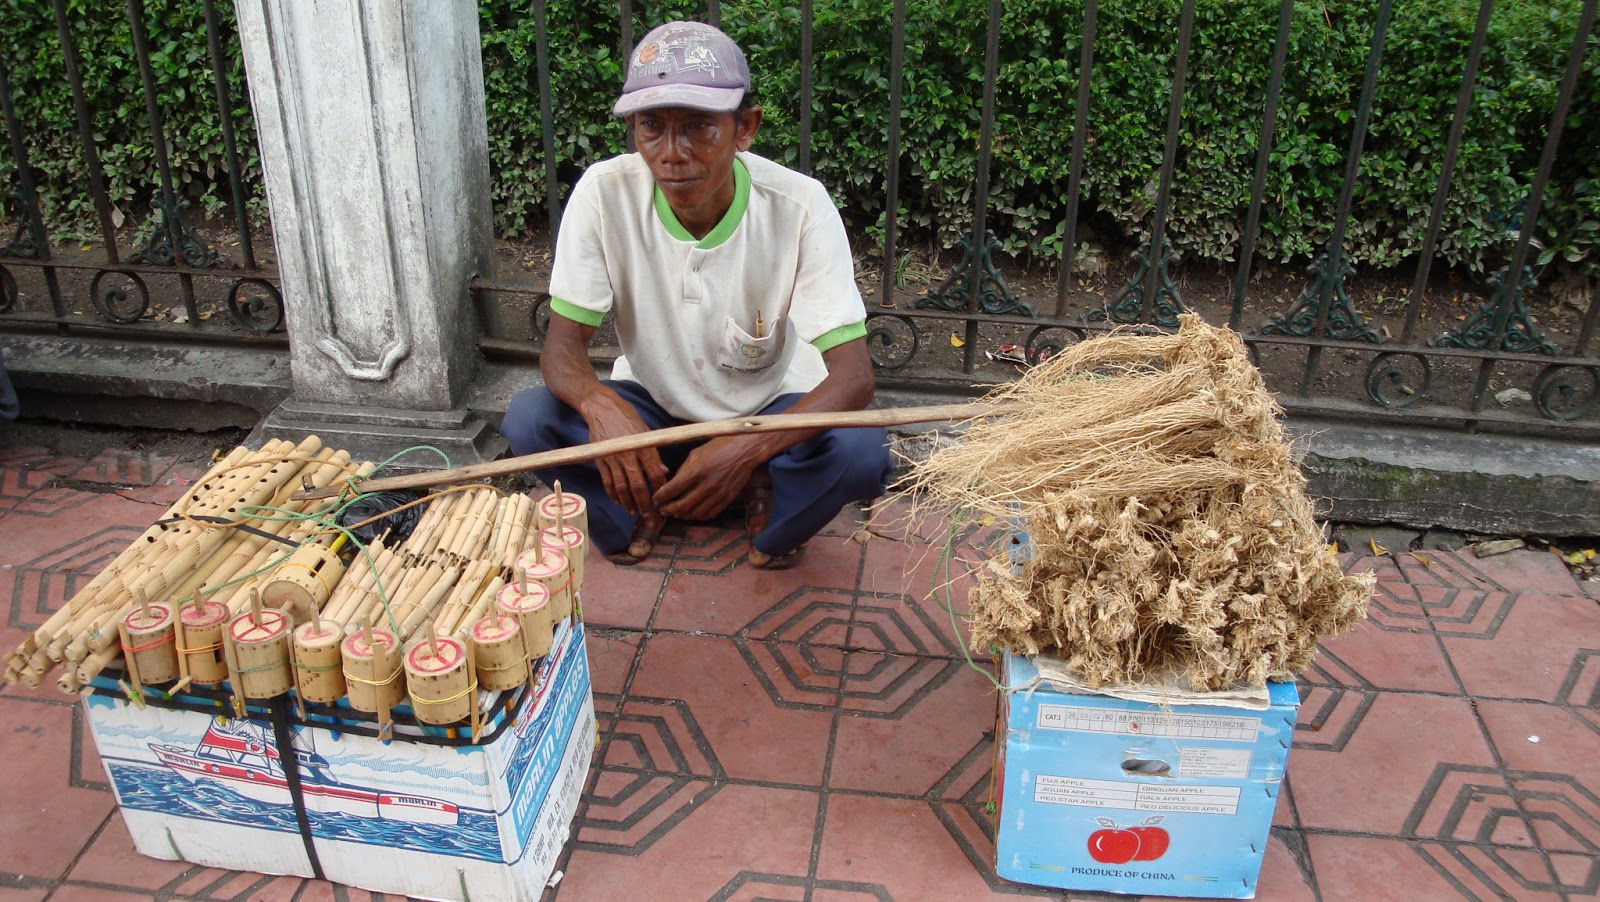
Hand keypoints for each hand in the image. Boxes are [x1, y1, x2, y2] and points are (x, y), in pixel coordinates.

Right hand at [578, 388, 669, 517]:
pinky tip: (618, 501)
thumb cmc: (627, 417)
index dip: (661, 491)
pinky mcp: (601, 460)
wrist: (602, 408)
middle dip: (645, 504)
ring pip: (622, 488)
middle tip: (651, 517)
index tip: (664, 501)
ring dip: (628, 502)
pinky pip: (607, 482)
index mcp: (644, 448)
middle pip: (638, 486)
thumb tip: (664, 472)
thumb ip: (654, 454)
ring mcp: (613, 459)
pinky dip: (613, 494)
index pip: (655, 475)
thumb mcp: (646, 432)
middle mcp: (629, 455)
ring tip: (634, 512)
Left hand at [654, 436, 761, 520]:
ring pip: (695, 513)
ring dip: (682, 515)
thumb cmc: (719, 446)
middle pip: (681, 505)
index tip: (655, 500)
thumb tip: (671, 484)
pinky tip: (692, 513)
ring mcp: (718, 494)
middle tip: (662, 510)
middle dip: (668, 510)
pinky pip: (710, 514)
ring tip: (676, 512)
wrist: (745, 449)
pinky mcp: (727, 498)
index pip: (672, 490)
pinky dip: (698, 516)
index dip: (660, 497)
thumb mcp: (696, 453)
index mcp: (697, 470)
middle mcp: (707, 485)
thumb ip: (683, 470)